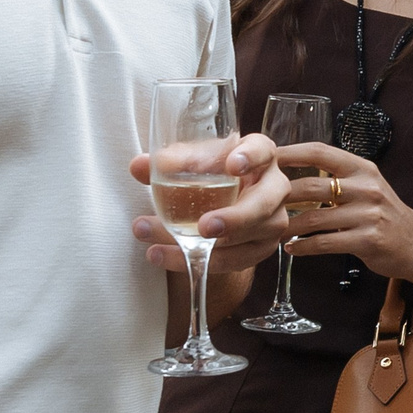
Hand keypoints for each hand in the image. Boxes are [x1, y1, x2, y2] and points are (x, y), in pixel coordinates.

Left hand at [128, 133, 291, 273]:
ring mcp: (272, 220)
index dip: (250, 158)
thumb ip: (168, 162)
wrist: (228, 199)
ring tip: (158, 246)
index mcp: (260, 155)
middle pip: (262, 204)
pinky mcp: (261, 247)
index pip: (262, 151)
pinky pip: (235, 261)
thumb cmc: (213, 170)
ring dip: (203, 247)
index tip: (232, 165)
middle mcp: (273, 187)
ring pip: (245, 239)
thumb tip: (138, 166)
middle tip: (205, 226)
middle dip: (235, 219)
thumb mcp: (195, 160)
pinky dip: (201, 261)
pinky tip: (169, 257)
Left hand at [269, 142, 412, 283]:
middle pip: (312, 186)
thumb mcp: (366, 186)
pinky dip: (303, 247)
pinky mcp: (368, 240)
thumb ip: (336, 178)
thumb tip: (290, 174)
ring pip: (314, 218)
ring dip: (287, 226)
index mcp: (362, 168)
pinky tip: (291, 249)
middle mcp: (367, 187)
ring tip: (270, 229)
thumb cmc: (382, 213)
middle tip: (257, 202)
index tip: (265, 158)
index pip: (321, 152)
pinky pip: (325, 243)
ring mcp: (369, 214)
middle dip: (280, 195)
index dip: (291, 153)